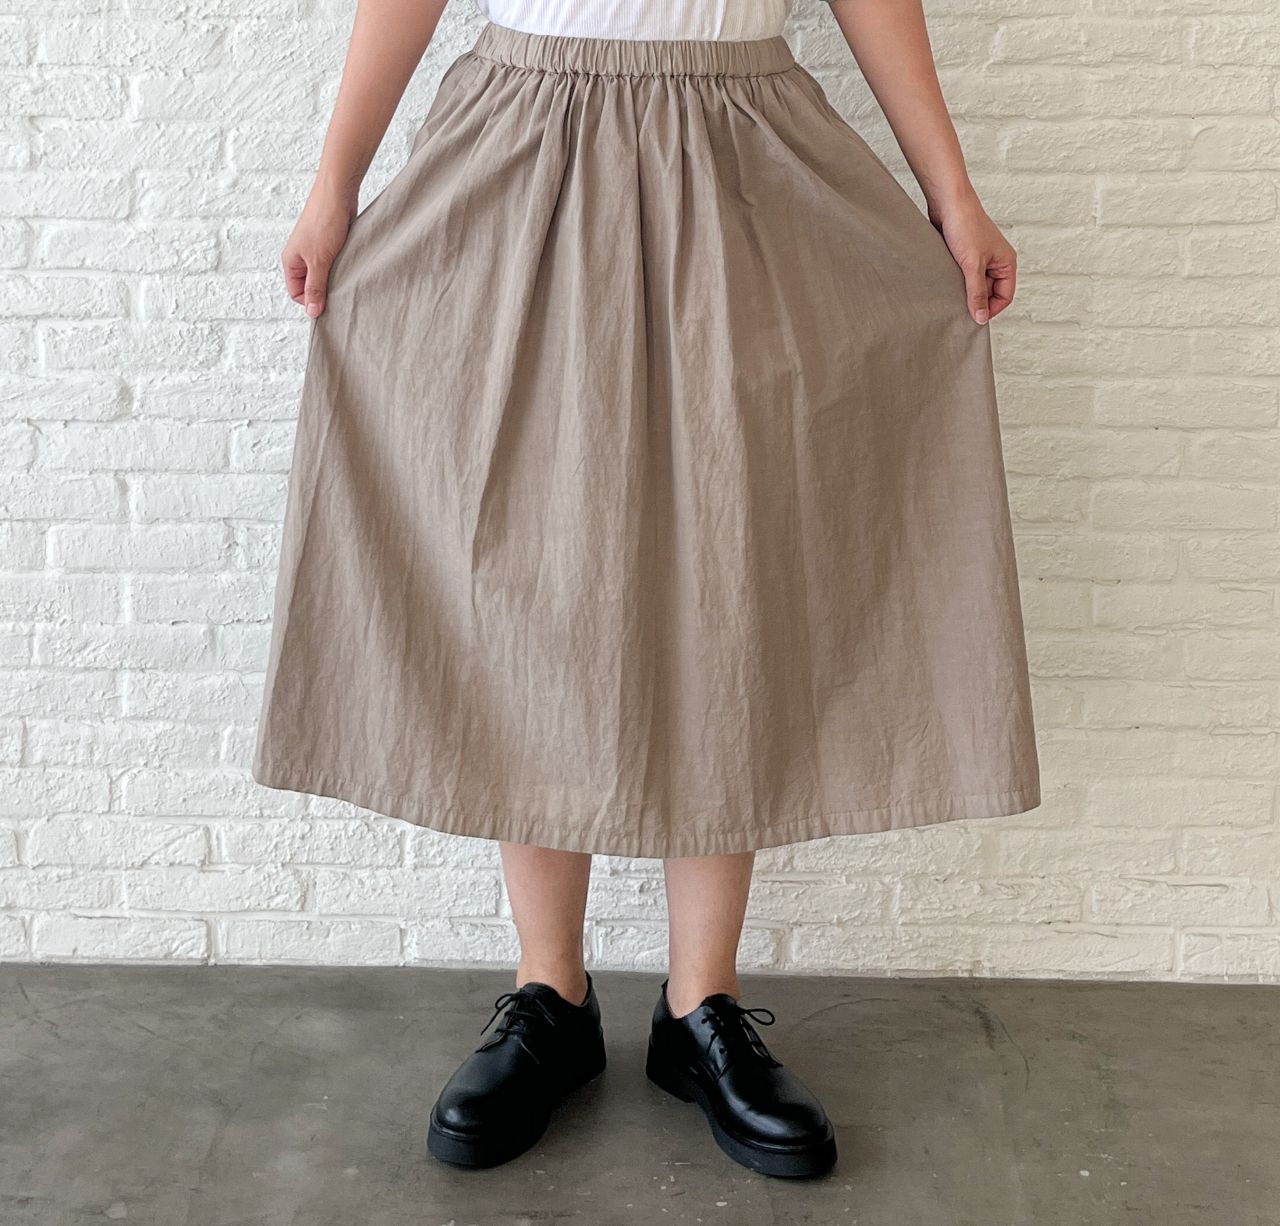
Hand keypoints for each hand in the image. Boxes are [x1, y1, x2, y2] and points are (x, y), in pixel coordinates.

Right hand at [281, 188, 357, 318]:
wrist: (338, 194)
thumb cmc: (324, 222)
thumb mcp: (319, 261)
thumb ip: (315, 287)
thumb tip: (312, 312)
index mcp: (290, 261)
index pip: (296, 294)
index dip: (311, 301)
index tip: (328, 303)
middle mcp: (299, 257)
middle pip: (310, 286)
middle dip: (324, 291)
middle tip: (340, 292)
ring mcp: (314, 251)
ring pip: (323, 276)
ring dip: (334, 280)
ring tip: (345, 277)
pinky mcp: (329, 246)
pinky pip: (333, 265)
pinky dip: (341, 269)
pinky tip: (350, 268)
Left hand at [929, 197, 1015, 324]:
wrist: (948, 202)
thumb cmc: (965, 226)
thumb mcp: (972, 265)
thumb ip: (977, 293)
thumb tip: (980, 317)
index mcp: (1006, 262)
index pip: (1005, 296)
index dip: (990, 309)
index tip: (973, 317)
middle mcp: (996, 261)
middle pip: (990, 292)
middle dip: (977, 300)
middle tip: (959, 307)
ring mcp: (980, 258)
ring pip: (976, 285)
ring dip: (965, 291)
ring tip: (952, 292)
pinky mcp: (965, 255)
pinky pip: (964, 276)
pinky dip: (957, 282)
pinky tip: (946, 283)